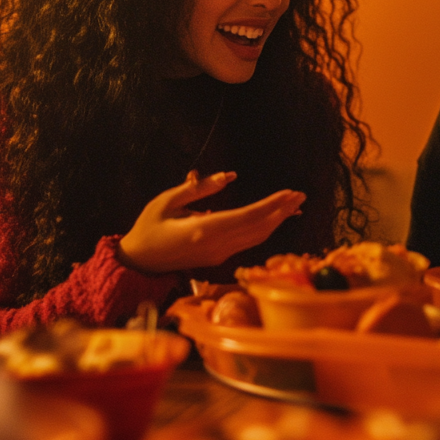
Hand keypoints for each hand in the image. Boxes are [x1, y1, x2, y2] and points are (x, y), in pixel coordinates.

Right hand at [117, 171, 304, 273]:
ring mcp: (219, 254)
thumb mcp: (166, 202)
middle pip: (258, 229)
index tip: (290, 193)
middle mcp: (216, 246)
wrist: (138, 263)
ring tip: (295, 205)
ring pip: (256, 238)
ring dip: (277, 221)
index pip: (247, 217)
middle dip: (282, 211)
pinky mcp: (218, 257)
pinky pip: (248, 242)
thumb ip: (197, 189)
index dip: (272, 205)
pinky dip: (265, 228)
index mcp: (203, 231)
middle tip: (301, 195)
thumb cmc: (148, 228)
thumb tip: (226, 176)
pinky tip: (275, 218)